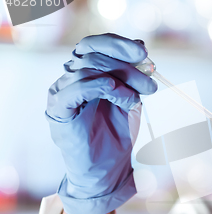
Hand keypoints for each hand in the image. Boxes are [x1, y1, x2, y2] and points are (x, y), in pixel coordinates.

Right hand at [46, 33, 156, 213]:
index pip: (95, 44)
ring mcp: (63, 92)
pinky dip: (102, 86)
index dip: (119, 43)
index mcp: (87, 73)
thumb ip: (133, 75)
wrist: (106, 170)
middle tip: (150, 79)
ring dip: (122, 78)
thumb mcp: (131, 99)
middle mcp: (71, 78)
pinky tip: (123, 97)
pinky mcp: (59, 109)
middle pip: (93, 54)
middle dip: (126, 63)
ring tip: (140, 97)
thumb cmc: (117, 135)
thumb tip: (142, 49)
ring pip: (87, 68)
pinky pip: (76, 87)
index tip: (144, 52)